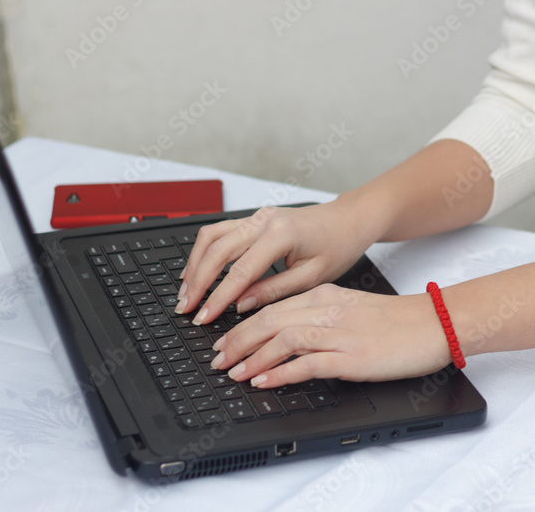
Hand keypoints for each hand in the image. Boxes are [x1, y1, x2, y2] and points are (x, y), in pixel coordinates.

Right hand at [177, 202, 380, 324]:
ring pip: (212, 236)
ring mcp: (256, 216)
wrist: (348, 220)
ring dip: (195, 264)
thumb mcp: (312, 277)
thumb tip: (240, 305)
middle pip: (217, 250)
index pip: (239, 271)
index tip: (204, 317)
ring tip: (186, 292)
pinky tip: (197, 270)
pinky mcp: (254, 218)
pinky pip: (220, 232)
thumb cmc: (337, 247)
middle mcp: (264, 220)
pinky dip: (204, 251)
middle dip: (197, 282)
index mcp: (281, 234)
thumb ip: (273, 291)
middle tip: (186, 308)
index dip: (218, 297)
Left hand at [209, 284, 452, 387]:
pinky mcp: (353, 355)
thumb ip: (320, 317)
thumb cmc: (397, 321)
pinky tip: (265, 381)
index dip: (242, 326)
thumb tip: (288, 335)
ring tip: (233, 373)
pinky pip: (308, 362)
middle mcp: (328, 310)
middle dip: (237, 341)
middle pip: (270, 320)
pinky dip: (281, 371)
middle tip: (217, 360)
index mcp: (326, 296)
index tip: (224, 342)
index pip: (273, 307)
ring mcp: (340, 333)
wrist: (435, 324)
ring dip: (252, 356)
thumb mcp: (352, 309)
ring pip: (283, 338)